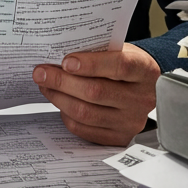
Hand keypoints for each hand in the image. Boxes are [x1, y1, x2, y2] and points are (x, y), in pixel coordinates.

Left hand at [32, 44, 159, 146]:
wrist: (145, 88)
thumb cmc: (126, 65)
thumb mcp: (119, 50)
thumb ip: (96, 52)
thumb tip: (58, 56)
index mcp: (145, 70)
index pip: (120, 66)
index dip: (91, 64)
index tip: (66, 61)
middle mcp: (141, 99)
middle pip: (96, 92)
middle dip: (62, 82)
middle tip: (41, 73)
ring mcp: (131, 121)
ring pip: (86, 113)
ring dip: (59, 98)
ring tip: (45, 85)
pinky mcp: (118, 137)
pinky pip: (84, 129)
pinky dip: (66, 115)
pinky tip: (60, 101)